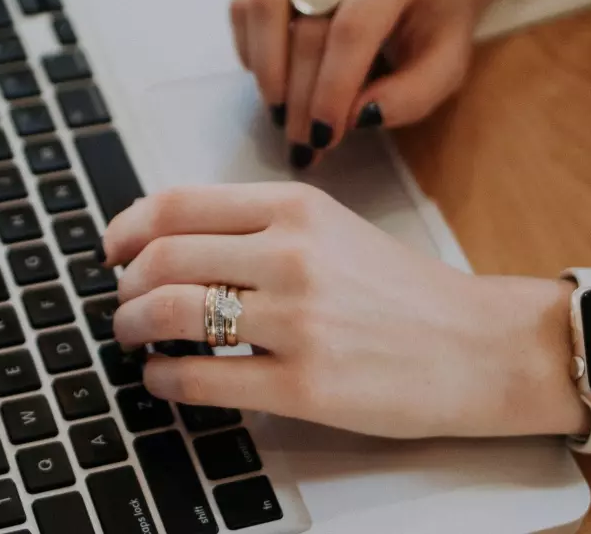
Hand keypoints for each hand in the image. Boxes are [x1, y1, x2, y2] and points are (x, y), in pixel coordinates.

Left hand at [102, 183, 582, 438]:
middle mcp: (292, 256)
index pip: (177, 204)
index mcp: (296, 208)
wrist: (479, 347)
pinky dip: (162, 380)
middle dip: (124, 286)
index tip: (111, 249)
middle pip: (162, 258)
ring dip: (132, 328)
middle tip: (121, 304)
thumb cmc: (404, 292)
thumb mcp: (334, 230)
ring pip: (170, 314)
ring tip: (134, 339)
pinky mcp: (305, 386)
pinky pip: (200, 379)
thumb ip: (259, 227)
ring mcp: (298, 321)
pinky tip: (162, 380)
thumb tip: (171, 241)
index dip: (126, 227)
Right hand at [229, 0, 474, 168]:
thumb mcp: (446, 66)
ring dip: (268, 73)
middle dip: (301, 95)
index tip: (324, 136)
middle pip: (307, 22)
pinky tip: (277, 81)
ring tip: (283, 116)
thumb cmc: (432, 24)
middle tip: (303, 144)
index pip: (353, 25)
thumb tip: (355, 117)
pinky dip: (253, 52)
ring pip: (265, 7)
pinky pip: (246, 7)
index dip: (332, 87)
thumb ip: (410, 96)